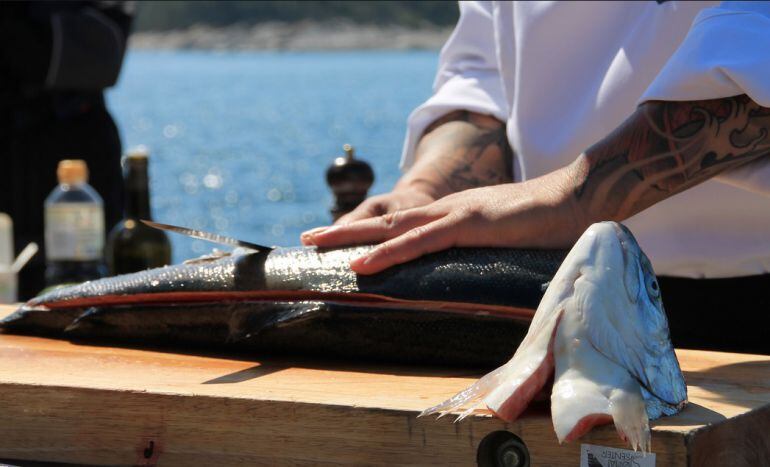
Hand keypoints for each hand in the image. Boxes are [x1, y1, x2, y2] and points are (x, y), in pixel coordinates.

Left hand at [303, 167, 586, 274]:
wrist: (580, 197)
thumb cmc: (550, 224)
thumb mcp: (507, 242)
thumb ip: (485, 254)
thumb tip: (471, 276)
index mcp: (454, 214)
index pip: (403, 224)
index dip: (369, 232)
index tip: (339, 242)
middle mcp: (448, 210)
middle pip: (386, 220)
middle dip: (343, 230)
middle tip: (307, 239)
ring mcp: (457, 213)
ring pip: (393, 227)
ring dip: (351, 237)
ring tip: (316, 245)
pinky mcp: (470, 224)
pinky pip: (421, 242)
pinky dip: (388, 253)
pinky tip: (362, 264)